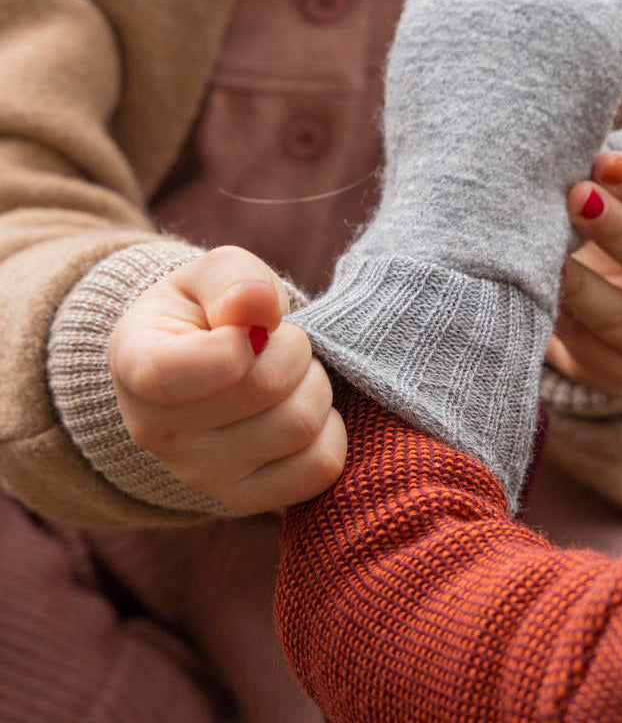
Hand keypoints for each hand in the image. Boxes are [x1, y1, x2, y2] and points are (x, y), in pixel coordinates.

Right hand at [108, 246, 346, 513]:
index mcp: (137, 363)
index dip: (231, 346)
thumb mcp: (210, 275)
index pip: (173, 374)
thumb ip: (232, 279)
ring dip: (314, 385)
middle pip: (265, 388)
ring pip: (299, 426)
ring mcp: (200, 475)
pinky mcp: (245, 500)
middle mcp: (158, 431)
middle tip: (280, 341)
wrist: (203, 367)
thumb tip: (258, 303)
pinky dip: (330, 430)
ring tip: (290, 374)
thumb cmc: (208, 312)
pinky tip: (302, 408)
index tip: (246, 329)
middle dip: (293, 348)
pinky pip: (320, 468)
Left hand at [547, 152, 621, 392]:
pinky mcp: (619, 379)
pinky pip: (583, 349)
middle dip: (617, 229)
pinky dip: (557, 318)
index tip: (605, 161)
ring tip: (547, 250)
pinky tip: (531, 290)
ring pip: (621, 319)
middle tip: (573, 194)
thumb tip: (598, 135)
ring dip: (581, 283)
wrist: (618, 316)